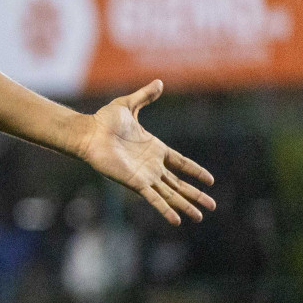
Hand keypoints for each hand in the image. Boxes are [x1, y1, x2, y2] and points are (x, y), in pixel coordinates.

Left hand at [77, 79, 214, 225]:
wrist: (88, 133)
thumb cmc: (104, 120)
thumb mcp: (128, 105)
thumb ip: (145, 96)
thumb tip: (159, 82)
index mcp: (154, 148)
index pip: (181, 162)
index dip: (195, 171)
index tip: (210, 180)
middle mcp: (152, 165)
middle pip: (179, 184)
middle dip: (196, 195)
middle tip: (213, 206)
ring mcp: (145, 176)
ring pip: (171, 194)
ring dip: (186, 205)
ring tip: (201, 216)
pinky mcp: (135, 183)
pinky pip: (154, 199)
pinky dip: (166, 210)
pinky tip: (178, 221)